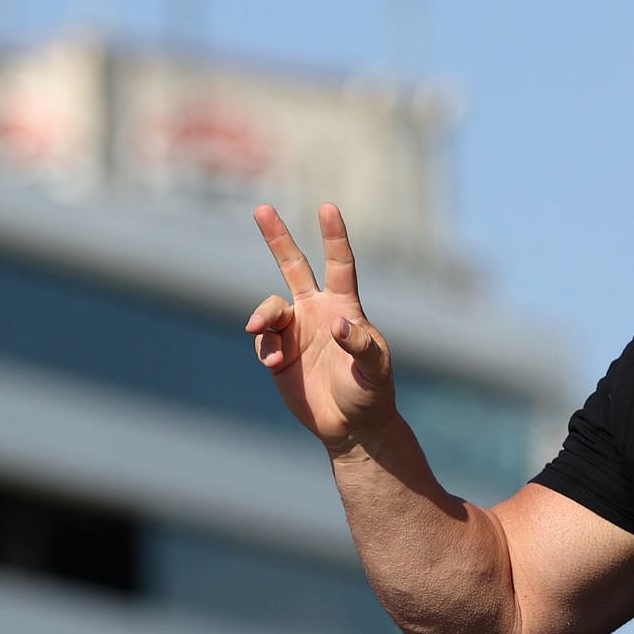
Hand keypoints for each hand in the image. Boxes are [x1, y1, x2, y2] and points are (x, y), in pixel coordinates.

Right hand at [247, 202, 395, 451]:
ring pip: (269, 308)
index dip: (334, 236)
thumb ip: (360, 345)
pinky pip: (262, 339)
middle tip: (261, 208)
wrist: (350, 426)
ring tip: (259, 331)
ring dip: (262, 317)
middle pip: (294, 266)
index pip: (340, 265)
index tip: (328, 207)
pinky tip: (274, 364)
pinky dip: (263, 347)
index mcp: (345, 308)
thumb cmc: (371, 393)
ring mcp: (296, 331)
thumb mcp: (374, 370)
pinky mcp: (278, 353)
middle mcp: (318, 312)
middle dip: (277, 238)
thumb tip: (337, 323)